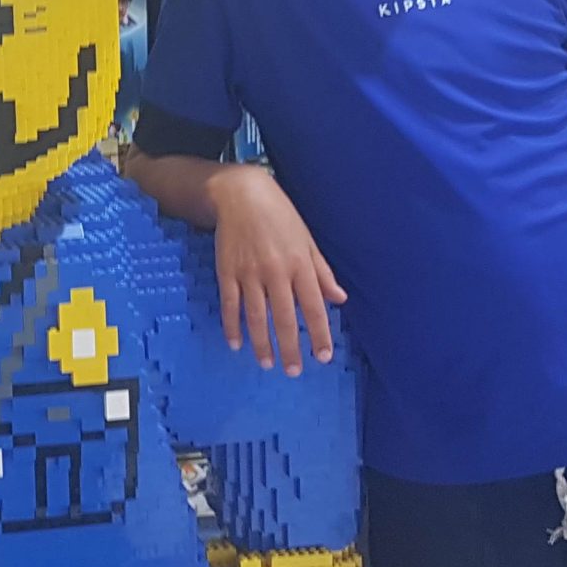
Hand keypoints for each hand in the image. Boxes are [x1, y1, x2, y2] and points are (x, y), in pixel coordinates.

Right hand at [209, 166, 343, 375]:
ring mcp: (249, 273)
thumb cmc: (280, 217)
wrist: (241, 194)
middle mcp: (276, 271)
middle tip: (293, 371)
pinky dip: (233, 326)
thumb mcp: (307, 241)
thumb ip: (322, 272)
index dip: (319, 333)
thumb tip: (339, 299)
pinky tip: (237, 344)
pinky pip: (230, 304)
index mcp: (299, 264)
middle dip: (290, 347)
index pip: (313, 306)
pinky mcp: (227, 271)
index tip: (323, 356)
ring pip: (256, 315)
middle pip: (284, 317)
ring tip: (267, 363)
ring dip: (262, 343)